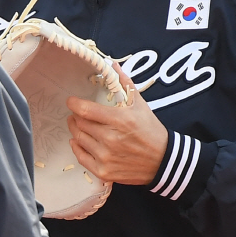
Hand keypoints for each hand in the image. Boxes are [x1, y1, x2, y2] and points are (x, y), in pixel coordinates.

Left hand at [66, 63, 167, 184]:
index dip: (74, 103)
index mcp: (120, 120)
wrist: (164, 161)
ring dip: (75, 130)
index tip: (71, 101)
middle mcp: (111, 139)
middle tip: (77, 114)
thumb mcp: (141, 105)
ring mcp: (106, 157)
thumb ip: (124, 84)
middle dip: (75, 116)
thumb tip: (112, 65)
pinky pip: (81, 157)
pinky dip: (77, 147)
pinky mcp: (104, 171)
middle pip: (80, 124)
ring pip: (78, 139)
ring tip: (78, 125)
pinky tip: (78, 141)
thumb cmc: (151, 131)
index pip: (85, 110)